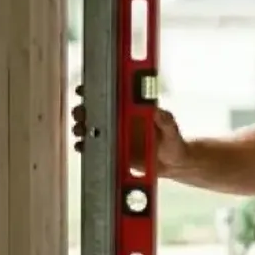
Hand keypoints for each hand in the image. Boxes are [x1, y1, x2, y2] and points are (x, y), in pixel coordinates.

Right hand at [71, 87, 188, 176]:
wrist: (173, 164)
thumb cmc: (173, 142)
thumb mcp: (172, 131)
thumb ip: (166, 121)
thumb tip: (158, 111)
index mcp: (132, 110)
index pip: (110, 95)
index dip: (95, 90)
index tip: (86, 90)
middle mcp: (119, 120)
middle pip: (94, 111)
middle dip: (83, 110)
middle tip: (82, 114)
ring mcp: (114, 136)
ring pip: (90, 129)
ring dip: (81, 128)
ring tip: (81, 131)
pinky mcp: (112, 152)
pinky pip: (94, 148)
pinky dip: (85, 146)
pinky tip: (83, 146)